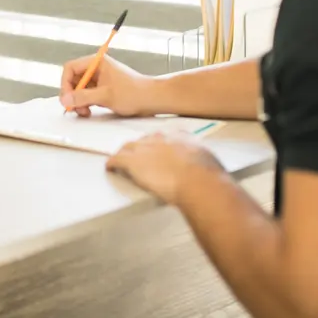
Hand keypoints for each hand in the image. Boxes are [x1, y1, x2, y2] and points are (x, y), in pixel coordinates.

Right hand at [60, 54, 151, 116]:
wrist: (153, 99)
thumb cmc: (134, 93)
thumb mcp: (105, 96)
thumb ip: (83, 97)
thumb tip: (65, 99)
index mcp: (97, 62)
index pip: (70, 68)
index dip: (65, 84)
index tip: (67, 98)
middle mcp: (97, 68)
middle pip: (73, 79)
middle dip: (72, 95)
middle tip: (75, 108)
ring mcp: (100, 79)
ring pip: (79, 89)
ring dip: (78, 101)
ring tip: (84, 112)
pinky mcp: (103, 89)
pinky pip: (87, 94)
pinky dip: (85, 103)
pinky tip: (89, 111)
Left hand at [106, 131, 222, 205]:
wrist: (197, 181)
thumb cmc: (207, 175)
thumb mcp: (207, 160)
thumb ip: (200, 159)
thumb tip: (202, 165)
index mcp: (179, 136)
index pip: (163, 136)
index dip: (158, 143)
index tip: (157, 150)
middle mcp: (160, 139)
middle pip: (143, 140)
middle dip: (139, 147)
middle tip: (137, 156)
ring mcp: (145, 149)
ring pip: (128, 147)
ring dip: (124, 153)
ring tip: (121, 159)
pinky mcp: (133, 162)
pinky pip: (117, 160)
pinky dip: (113, 163)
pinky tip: (109, 167)